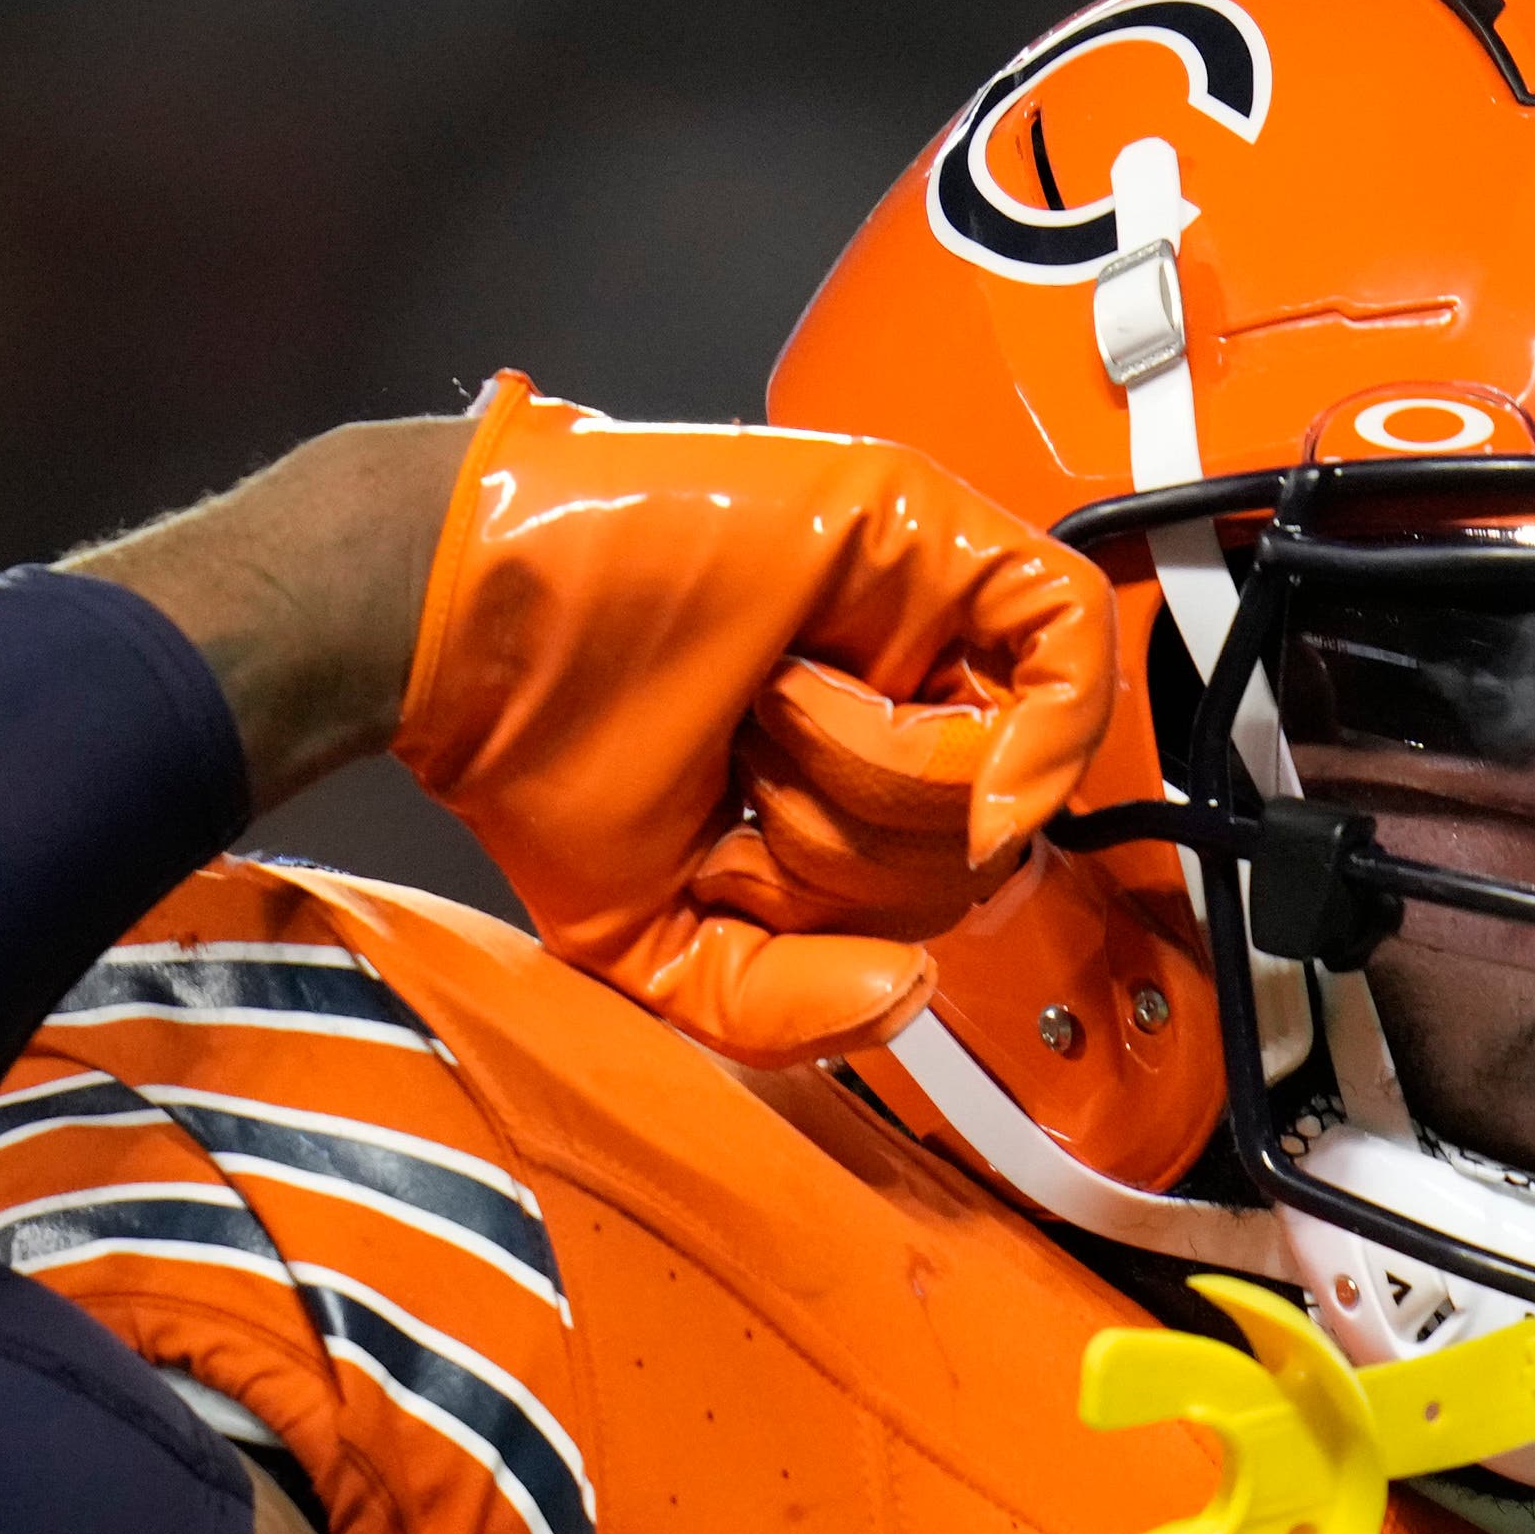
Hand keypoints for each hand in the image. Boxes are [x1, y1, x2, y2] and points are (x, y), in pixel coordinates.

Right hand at [396, 375, 1116, 1066]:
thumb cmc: (541, 751)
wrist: (464, 630)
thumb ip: (787, 1009)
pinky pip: (1070, 636)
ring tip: (765, 712)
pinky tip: (910, 735)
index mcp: (842, 771)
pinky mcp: (924, 524)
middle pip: (991, 837)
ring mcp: (914, 603)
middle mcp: (890, 686)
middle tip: (750, 787)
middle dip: (867, 859)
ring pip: (1022, 758)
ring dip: (882, 782)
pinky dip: (1020, 727)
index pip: (954, 879)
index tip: (775, 895)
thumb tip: (906, 992)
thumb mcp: (668, 949)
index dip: (886, 920)